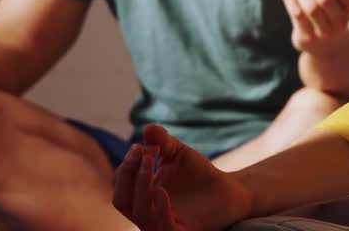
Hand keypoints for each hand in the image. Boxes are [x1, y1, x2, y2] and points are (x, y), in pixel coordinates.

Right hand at [113, 125, 252, 230]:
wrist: (227, 190)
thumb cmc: (198, 174)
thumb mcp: (177, 153)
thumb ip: (162, 140)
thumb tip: (148, 128)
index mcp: (141, 195)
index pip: (121, 184)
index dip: (127, 165)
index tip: (141, 146)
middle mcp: (146, 213)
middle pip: (122, 201)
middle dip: (128, 175)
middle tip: (144, 153)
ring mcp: (162, 225)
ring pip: (138, 213)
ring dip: (141, 185)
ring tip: (152, 161)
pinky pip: (163, 228)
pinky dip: (160, 210)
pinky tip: (161, 190)